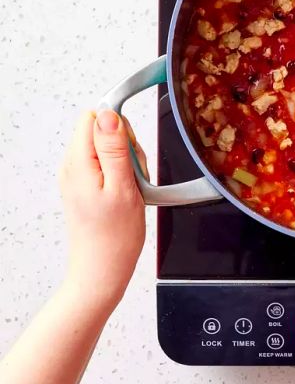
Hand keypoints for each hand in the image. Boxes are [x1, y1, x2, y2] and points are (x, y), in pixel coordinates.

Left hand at [59, 109, 147, 308]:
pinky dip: (123, 174)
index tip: (130, 152)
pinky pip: (108, 165)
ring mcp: (78, 176)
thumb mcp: (122, 187)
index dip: (120, 128)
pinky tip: (127, 193)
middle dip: (127, 148)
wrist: (103, 268)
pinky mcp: (86, 185)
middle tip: (133, 176)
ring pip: (109, 148)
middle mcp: (73, 166)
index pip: (95, 118)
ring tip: (131, 188)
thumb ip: (114, 148)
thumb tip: (108, 114)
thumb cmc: (114, 236)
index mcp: (79, 163)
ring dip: (128, 163)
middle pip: (104, 132)